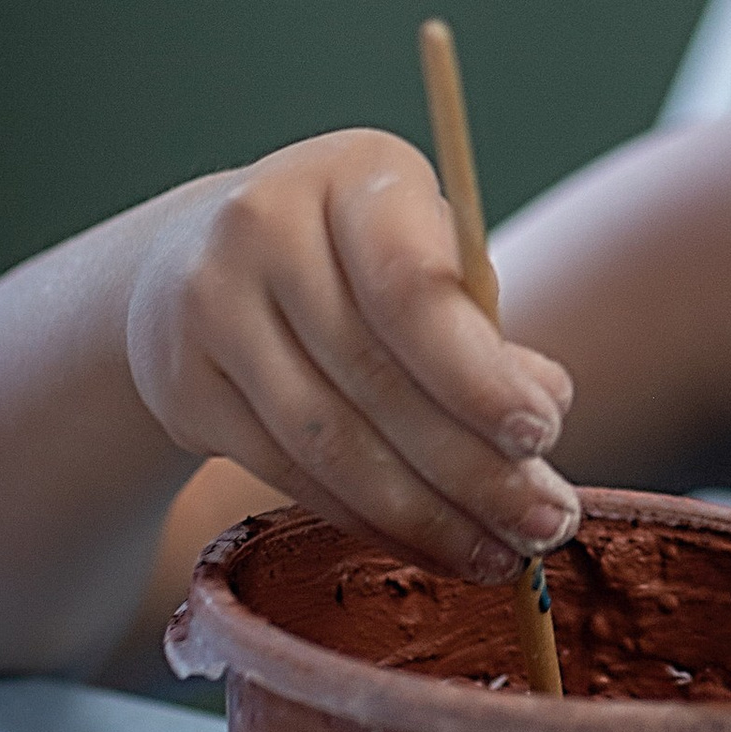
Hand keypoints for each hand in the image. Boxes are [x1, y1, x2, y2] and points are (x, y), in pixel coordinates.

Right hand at [124, 132, 579, 580]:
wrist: (191, 263)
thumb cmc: (353, 262)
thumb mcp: (421, 256)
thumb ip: (481, 327)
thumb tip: (547, 405)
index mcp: (354, 177)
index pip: (412, 288)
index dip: (477, 373)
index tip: (543, 435)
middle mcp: (266, 226)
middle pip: (377, 376)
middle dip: (474, 467)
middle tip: (547, 525)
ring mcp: (210, 304)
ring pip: (330, 439)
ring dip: (425, 513)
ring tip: (499, 554)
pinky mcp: (183, 384)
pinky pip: (288, 471)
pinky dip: (366, 520)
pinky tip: (425, 544)